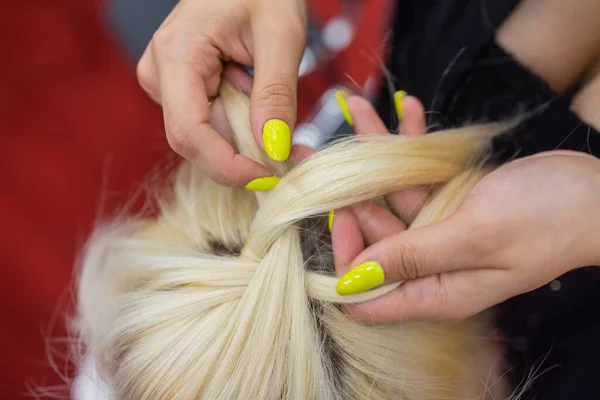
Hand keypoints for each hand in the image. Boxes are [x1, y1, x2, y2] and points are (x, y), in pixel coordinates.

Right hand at [137, 0, 306, 186]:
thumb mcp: (281, 35)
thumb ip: (275, 94)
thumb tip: (273, 149)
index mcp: (176, 55)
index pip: (189, 134)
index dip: (228, 166)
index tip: (269, 177)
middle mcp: (160, 73)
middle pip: (197, 140)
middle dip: (245, 155)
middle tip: (292, 153)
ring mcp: (166, 82)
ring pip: (207, 136)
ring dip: (247, 139)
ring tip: (280, 115)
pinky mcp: (181, 88)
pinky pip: (211, 122)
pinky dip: (242, 125)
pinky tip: (258, 103)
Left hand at [331, 100, 599, 323]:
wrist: (596, 193)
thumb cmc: (547, 219)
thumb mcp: (474, 237)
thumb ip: (412, 255)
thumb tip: (353, 279)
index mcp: (433, 291)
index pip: (365, 292)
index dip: (344, 256)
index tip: (337, 213)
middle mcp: (428, 267)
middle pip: (370, 237)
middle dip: (345, 194)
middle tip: (321, 150)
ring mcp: (436, 233)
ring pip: (388, 198)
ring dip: (373, 154)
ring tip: (356, 107)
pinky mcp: (447, 204)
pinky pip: (417, 177)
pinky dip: (410, 146)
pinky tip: (405, 109)